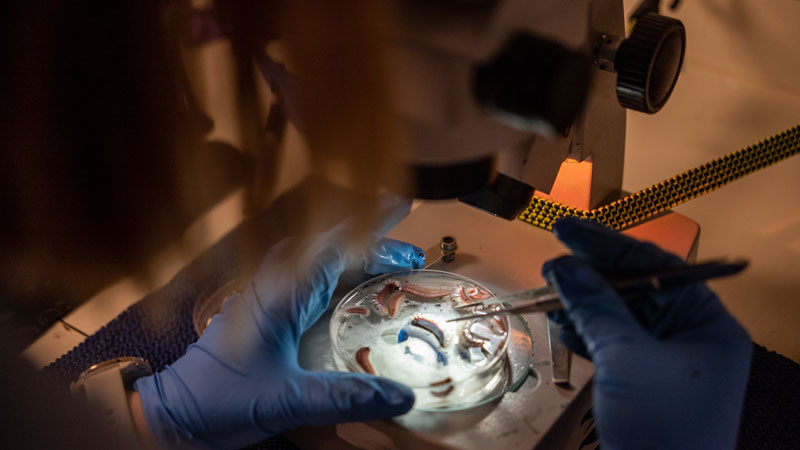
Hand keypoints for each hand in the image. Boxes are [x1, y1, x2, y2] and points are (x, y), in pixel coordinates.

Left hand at [135, 197, 423, 448]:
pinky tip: (353, 293)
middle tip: (411, 258)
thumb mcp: (288, 400)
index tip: (406, 230)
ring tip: (392, 269)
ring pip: (317, 262)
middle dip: (371, 245)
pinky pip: (307, 282)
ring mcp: (266, 297)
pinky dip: (337, 278)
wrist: (174, 414)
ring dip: (354, 259)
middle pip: (329, 248)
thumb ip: (345, 397)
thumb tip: (401, 397)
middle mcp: (272, 287)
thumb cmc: (220, 400)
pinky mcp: (263, 313)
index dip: (372, 237)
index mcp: (278, 294)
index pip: (333, 248)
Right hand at [543, 218, 751, 449]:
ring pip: (619, 314)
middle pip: (636, 287)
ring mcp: (666, 358)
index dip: (608, 243)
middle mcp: (690, 335)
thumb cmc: (664, 430)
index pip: (656, 265)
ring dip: (583, 303)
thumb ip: (595, 306)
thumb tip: (566, 267)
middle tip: (553, 264)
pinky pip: (612, 341)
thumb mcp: (627, 358)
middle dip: (591, 275)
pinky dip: (585, 330)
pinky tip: (561, 323)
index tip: (568, 230)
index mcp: (707, 323)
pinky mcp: (642, 379)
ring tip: (550, 293)